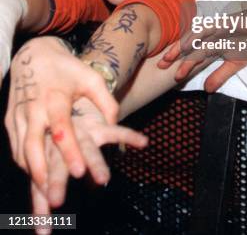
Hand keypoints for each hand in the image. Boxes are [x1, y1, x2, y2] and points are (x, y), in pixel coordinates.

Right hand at [5, 37, 117, 191]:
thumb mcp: (92, 78)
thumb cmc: (68, 69)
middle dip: (42, 172)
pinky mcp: (11, 121)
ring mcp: (19, 115)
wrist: (34, 55)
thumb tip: (116, 123)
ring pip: (22, 151)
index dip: (70, 151)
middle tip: (54, 198)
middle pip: (34, 145)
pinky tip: (37, 179)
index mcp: (56, 97)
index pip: (62, 128)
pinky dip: (25, 165)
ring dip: (32, 175)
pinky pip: (16, 148)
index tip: (79, 172)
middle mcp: (34, 108)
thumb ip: (106, 101)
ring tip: (45, 199)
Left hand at [30, 97, 146, 233]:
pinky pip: (114, 131)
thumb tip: (48, 214)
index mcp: (44, 157)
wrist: (57, 89)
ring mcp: (79, 133)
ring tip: (103, 180)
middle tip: (55, 202)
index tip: (42, 232)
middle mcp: (60, 145)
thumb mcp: (47, 158)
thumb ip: (46, 183)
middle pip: (58, 167)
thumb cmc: (52, 134)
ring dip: (95, 165)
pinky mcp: (96, 124)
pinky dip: (128, 136)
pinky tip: (143, 142)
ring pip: (87, 150)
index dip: (40, 208)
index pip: (40, 186)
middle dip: (56, 184)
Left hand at [158, 38, 246, 92]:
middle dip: (175, 56)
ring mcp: (214, 30)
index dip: (181, 65)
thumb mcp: (235, 64)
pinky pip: (205, 30)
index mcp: (212, 47)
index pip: (193, 56)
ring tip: (169, 57)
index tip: (170, 76)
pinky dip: (195, 36)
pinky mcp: (220, 23)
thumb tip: (206, 90)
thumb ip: (220, 76)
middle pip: (189, 47)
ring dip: (181, 47)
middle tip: (161, 65)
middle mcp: (210, 38)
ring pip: (193, 38)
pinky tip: (186, 42)